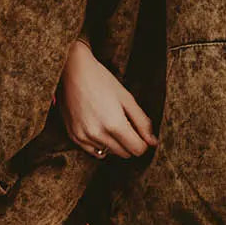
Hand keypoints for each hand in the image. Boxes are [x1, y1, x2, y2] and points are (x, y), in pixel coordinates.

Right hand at [58, 39, 156, 160]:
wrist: (72, 70)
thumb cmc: (101, 80)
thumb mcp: (127, 97)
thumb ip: (142, 122)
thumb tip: (152, 142)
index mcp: (114, 124)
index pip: (138, 149)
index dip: (143, 142)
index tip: (141, 133)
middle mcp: (98, 135)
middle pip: (125, 154)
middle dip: (129, 142)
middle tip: (126, 123)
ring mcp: (84, 137)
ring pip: (109, 153)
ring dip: (114, 143)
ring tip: (110, 121)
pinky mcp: (74, 136)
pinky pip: (93, 151)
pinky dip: (99, 143)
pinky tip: (99, 127)